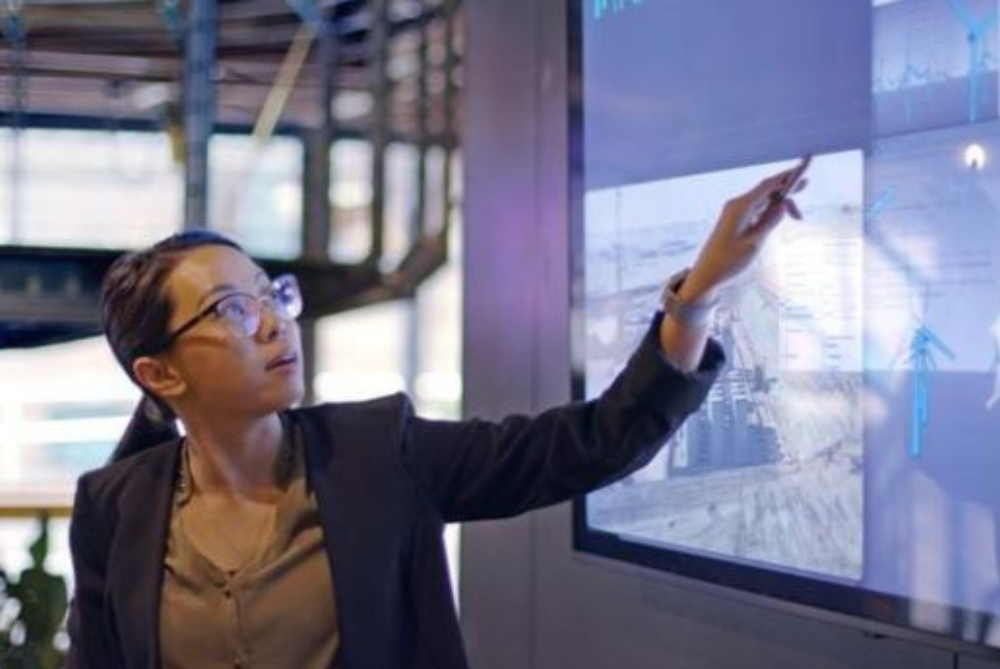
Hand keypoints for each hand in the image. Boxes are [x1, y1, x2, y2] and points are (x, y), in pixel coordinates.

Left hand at [679, 157, 808, 303]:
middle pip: (765, 190)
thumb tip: (783, 204)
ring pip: (762, 200)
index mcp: (740, 207)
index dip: (785, 176)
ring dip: (779, 204)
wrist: (707, 273)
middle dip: (785, 188)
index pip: (767, 185)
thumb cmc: (729, 261)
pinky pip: (756, 209)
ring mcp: (734, 212)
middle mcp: (736, 205)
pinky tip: (780, 217)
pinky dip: (769, 211)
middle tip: (806, 184)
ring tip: (797, 216)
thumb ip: (769, 222)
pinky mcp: (735, 220)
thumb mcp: (754, 242)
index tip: (801, 170)